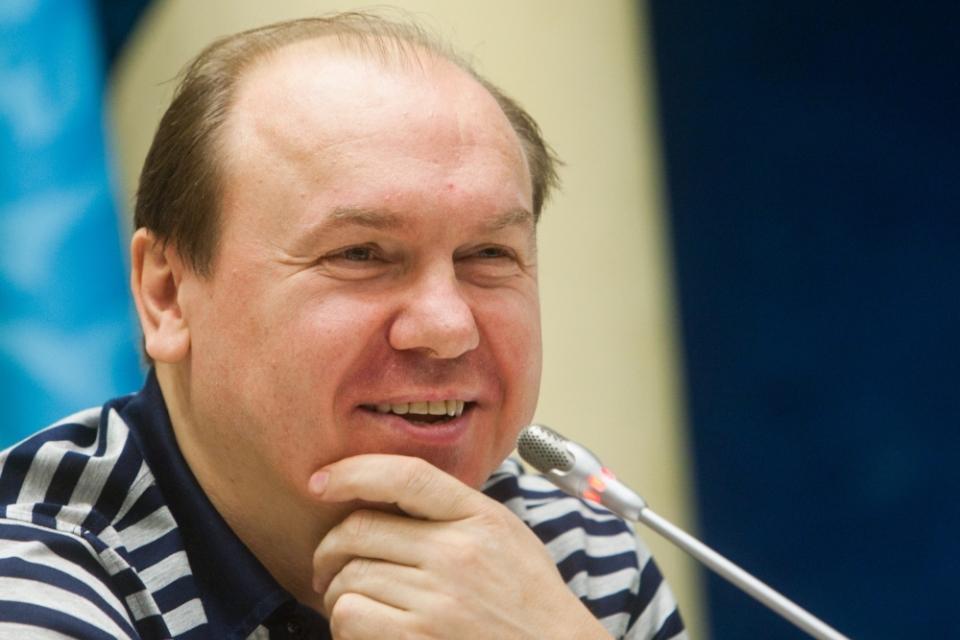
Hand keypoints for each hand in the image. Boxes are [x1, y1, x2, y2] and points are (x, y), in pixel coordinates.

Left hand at [309, 454, 610, 638]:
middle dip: (330, 547)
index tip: (321, 481)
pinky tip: (358, 625)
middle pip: (361, 530)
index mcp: (480, 518)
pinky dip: (344, 621)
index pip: (405, 476)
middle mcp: (457, 553)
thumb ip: (458, 510)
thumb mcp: (508, 536)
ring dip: (335, 590)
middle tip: (327, 564)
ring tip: (345, 599)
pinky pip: (352, 616)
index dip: (352, 471)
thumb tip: (392, 493)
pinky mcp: (418, 639)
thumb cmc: (530, 600)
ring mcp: (438, 599)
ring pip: (349, 576)